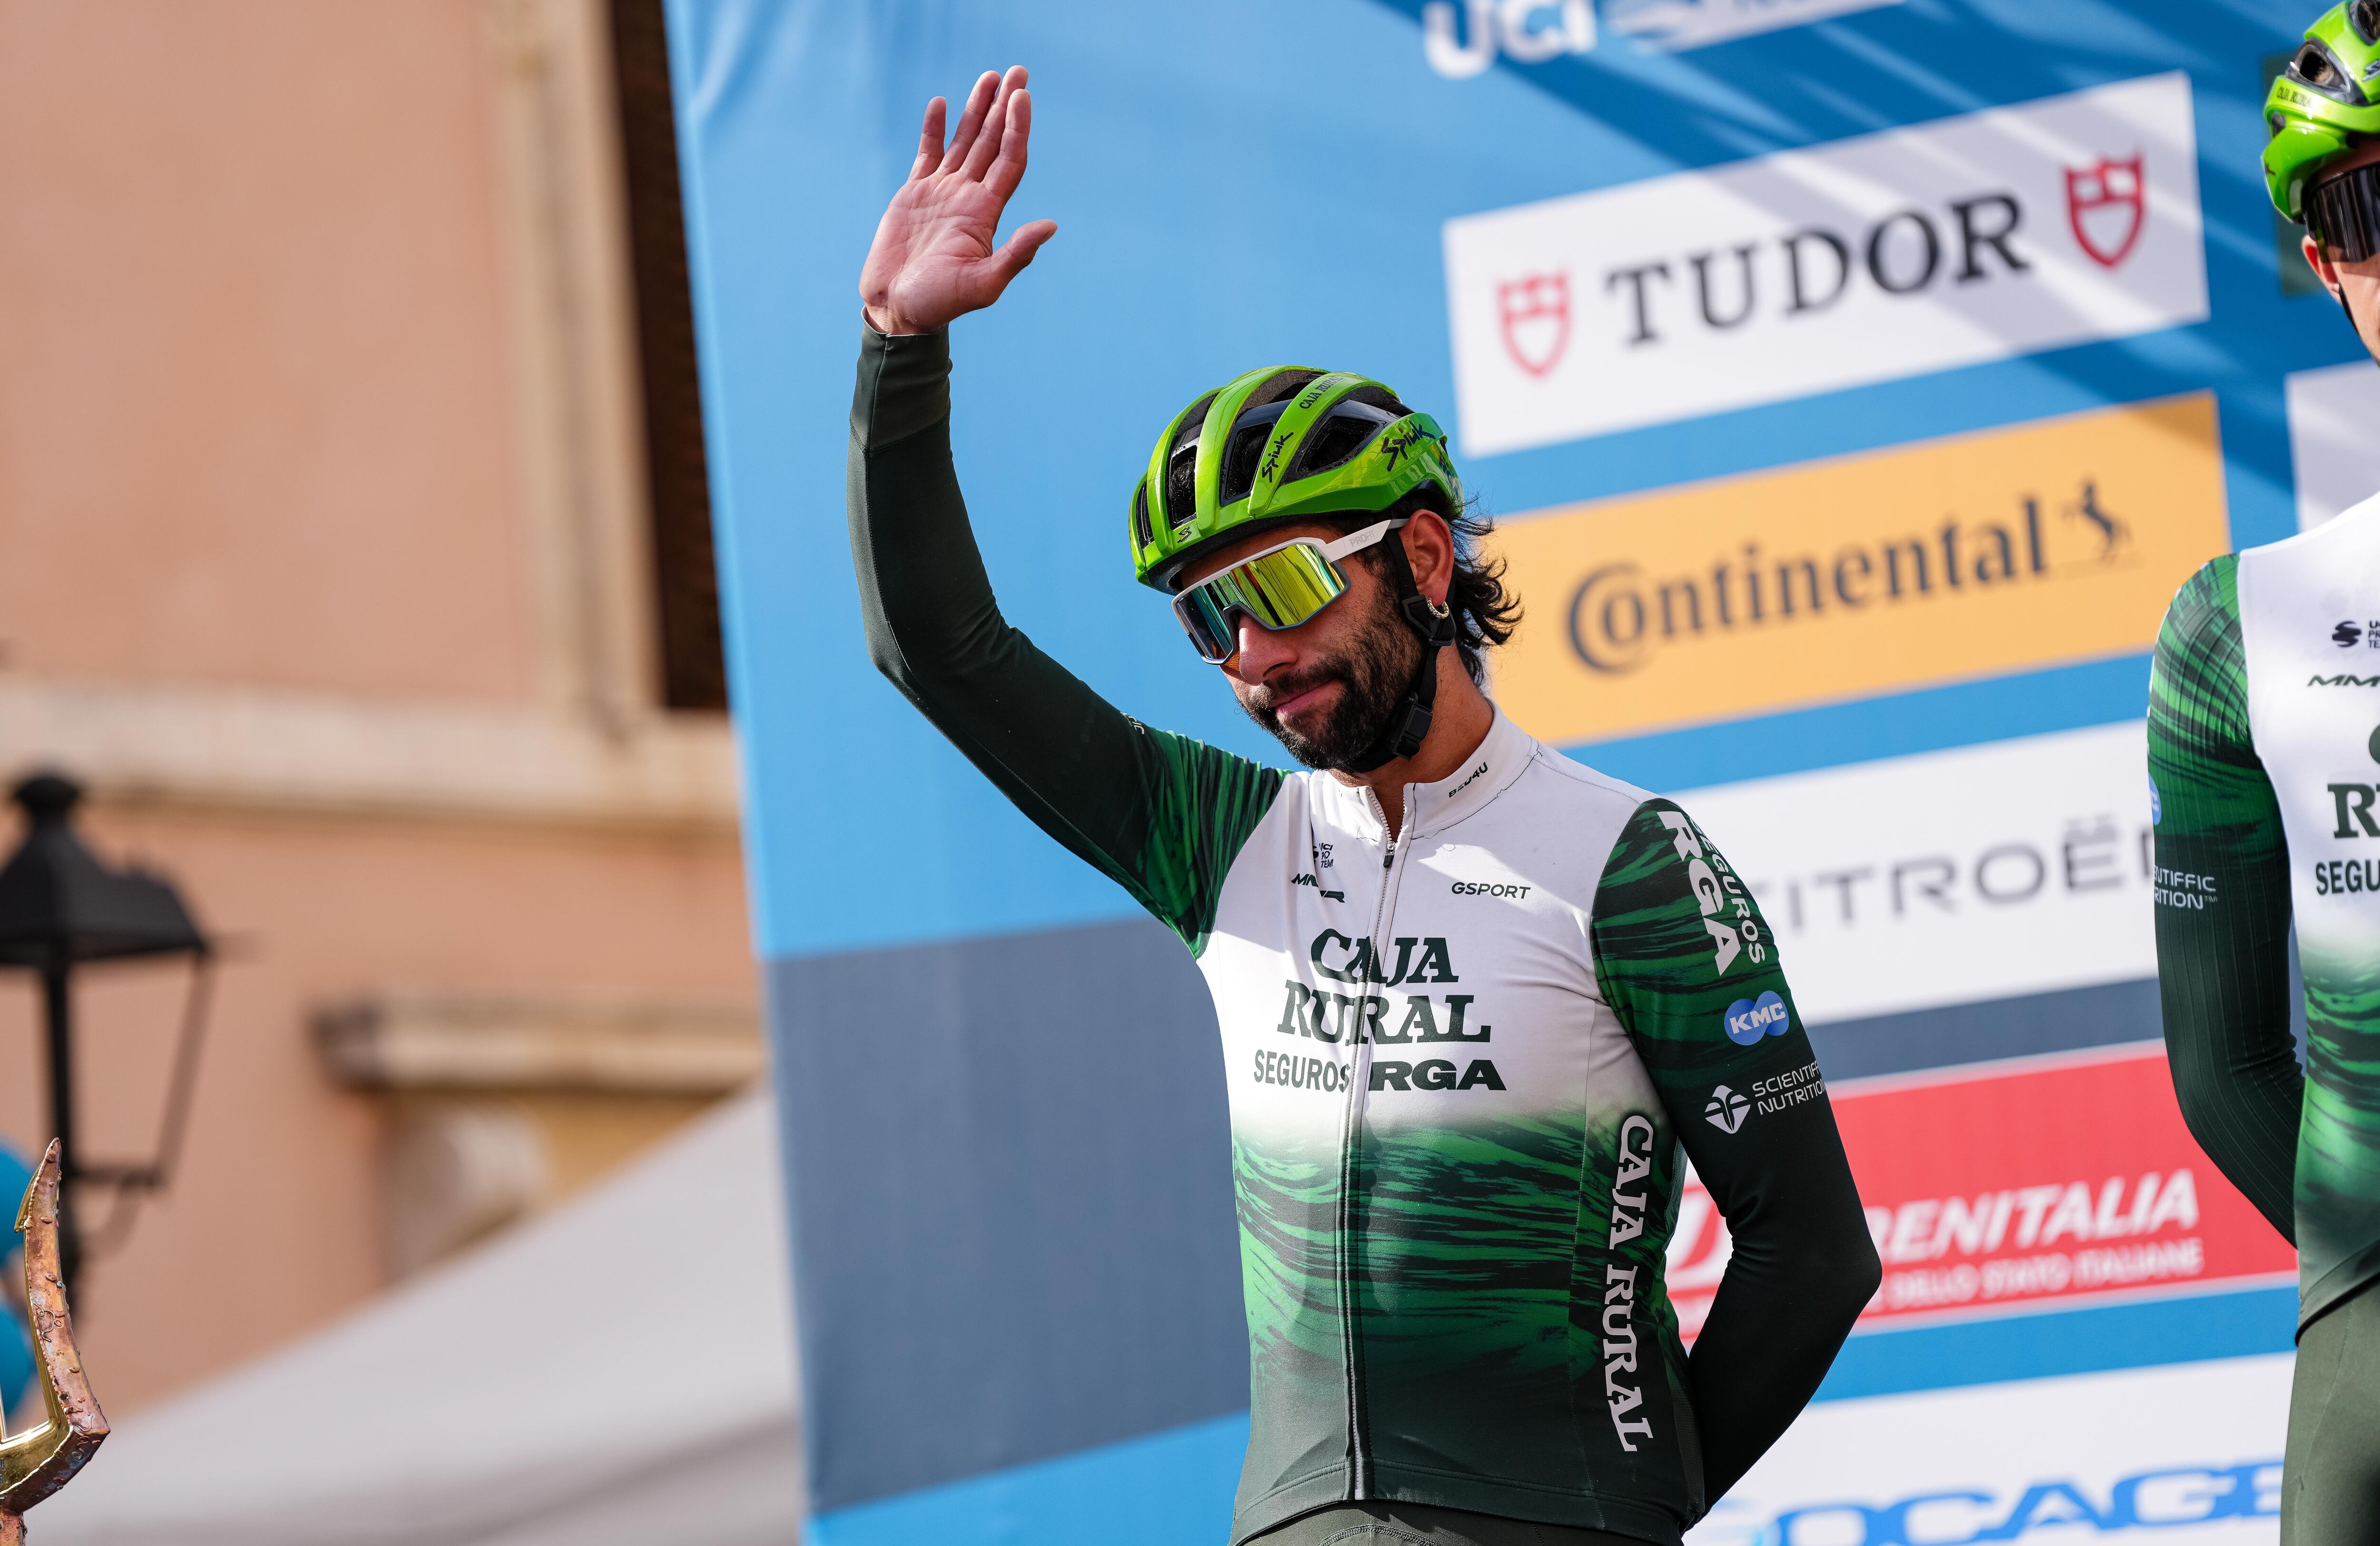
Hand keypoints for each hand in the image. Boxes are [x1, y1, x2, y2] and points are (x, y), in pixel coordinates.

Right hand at [859, 67, 1056, 335]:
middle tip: (1018, 71)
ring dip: (977, 109)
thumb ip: (1015, 255)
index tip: (1022, 97)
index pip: (1009, 160)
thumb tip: (1051, 226)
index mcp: (986, 213)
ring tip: (989, 77)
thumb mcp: (983, 285)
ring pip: (964, 142)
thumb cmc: (939, 303)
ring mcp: (942, 193)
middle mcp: (968, 197)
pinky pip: (928, 153)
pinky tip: (942, 104)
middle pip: (992, 142)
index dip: (1017, 128)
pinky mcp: (914, 194)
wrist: (897, 309)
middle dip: (1004, 107)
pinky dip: (934, 129)